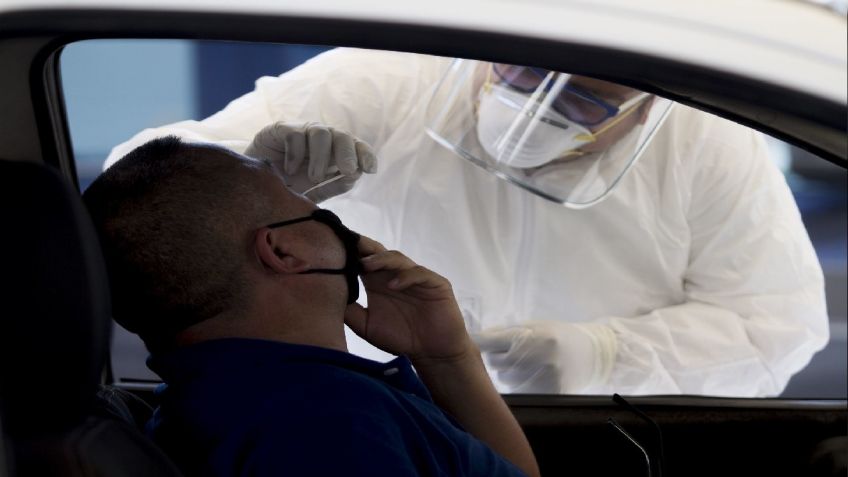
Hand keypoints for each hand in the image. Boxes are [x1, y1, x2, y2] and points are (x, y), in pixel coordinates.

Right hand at [244, 122, 376, 202]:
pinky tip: (289, 171)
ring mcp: (302, 132)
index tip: (370, 169)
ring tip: (313, 178)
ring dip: (320, 157)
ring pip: (320, 133)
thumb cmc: (288, 188)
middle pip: (342, 136)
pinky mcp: (280, 129)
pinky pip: (295, 134)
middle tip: (348, 171)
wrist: (253, 185)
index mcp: (335, 153)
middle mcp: (322, 140)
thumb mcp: (314, 192)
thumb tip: (355, 175)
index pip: (356, 147)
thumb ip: (334, 184)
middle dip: (348, 153)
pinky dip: (296, 154)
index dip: (365, 154)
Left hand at [343, 235, 472, 362]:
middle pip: (378, 253)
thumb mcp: (367, 326)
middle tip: (347, 245)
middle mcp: (394, 275)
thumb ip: (350, 312)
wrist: (432, 354)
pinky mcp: (435, 283)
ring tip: (365, 265)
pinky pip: (419, 274)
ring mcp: (415, 277)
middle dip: (363, 248)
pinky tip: (392, 285)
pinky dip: (405, 277)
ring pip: (397, 259)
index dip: (349, 253)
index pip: (362, 260)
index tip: (330, 250)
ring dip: (381, 260)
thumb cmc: (400, 338)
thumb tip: (324, 298)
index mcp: (377, 282)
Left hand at [472, 320, 608, 393]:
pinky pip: (520, 390)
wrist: (593, 353)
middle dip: (496, 357)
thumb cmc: (558, 335)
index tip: (469, 343)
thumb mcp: (533, 326)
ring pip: (505, 379)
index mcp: (530, 336)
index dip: (478, 343)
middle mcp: (535, 357)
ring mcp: (542, 377)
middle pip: (494, 362)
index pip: (490, 342)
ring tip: (523, 363)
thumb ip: (504, 332)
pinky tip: (532, 375)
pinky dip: (520, 384)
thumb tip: (474, 339)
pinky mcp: (549, 392)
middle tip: (508, 352)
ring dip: (507, 373)